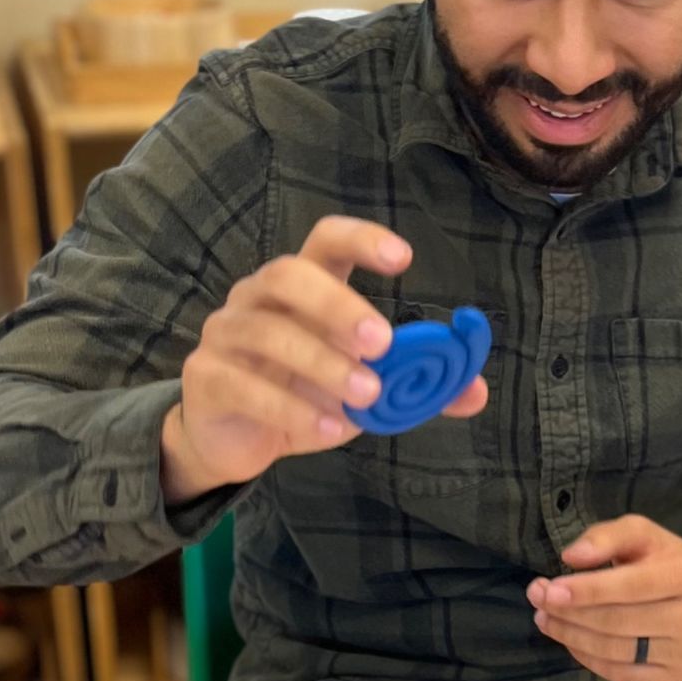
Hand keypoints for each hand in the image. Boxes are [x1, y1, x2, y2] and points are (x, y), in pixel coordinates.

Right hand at [161, 217, 487, 502]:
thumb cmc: (303, 396)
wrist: (232, 440)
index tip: (404, 258)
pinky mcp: (206, 378)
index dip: (362, 240)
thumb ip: (416, 384)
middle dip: (338, 305)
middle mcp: (257, 296)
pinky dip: (292, 408)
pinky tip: (331, 426)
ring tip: (366, 396)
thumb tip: (475, 391)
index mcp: (301, 286)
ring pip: (268, 333)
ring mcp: (225, 334)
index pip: (326, 240)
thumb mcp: (364, 388)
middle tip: (383, 343)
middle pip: (289, 274)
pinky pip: (245, 385)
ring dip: (323, 364)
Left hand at [527, 517, 681, 680]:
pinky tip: (571, 640)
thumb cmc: (663, 560)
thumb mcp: (640, 534)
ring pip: (615, 651)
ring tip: (545, 619)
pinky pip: (620, 674)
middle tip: (537, 601)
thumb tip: (571, 557)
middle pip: (617, 622)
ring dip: (571, 636)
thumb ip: (605, 537)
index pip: (631, 586)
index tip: (547, 590)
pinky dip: (588, 658)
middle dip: (569, 613)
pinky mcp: (676, 678)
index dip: (586, 590)